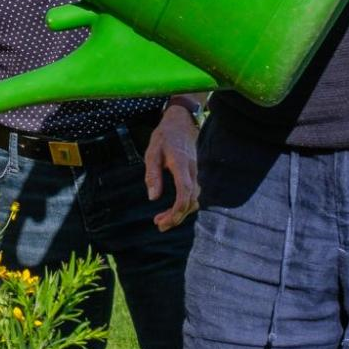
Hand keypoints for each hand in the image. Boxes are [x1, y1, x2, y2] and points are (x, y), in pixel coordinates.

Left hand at [144, 105, 199, 230]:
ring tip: (162, 222)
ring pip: (194, 200)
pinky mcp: (196, 176)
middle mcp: (193, 171)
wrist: (181, 123)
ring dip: (180, 214)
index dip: (177, 209)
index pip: (184, 191)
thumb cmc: (164, 137)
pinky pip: (194, 196)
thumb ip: (152, 174)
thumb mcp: (152, 152)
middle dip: (176, 217)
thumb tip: (153, 197)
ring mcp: (196, 173)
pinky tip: (172, 211)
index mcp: (181, 164)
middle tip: (159, 225)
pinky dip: (184, 207)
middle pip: (190, 200)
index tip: (164, 220)